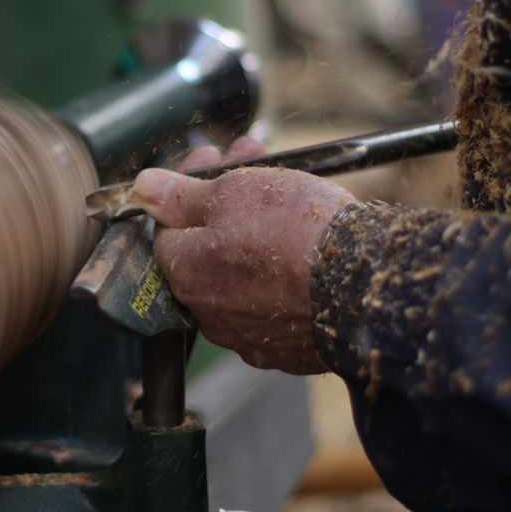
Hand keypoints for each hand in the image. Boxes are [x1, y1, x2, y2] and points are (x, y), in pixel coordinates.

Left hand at [132, 141, 354, 373]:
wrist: (369, 284)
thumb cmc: (298, 232)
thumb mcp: (232, 193)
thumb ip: (180, 196)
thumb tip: (142, 189)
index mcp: (187, 274)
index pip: (168, 230)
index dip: (189, 190)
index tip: (213, 161)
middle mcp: (209, 314)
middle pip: (204, 250)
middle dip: (222, 201)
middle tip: (251, 162)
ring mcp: (248, 336)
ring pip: (238, 276)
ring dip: (251, 235)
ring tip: (285, 195)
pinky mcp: (287, 350)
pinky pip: (271, 304)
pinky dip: (279, 273)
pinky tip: (301, 245)